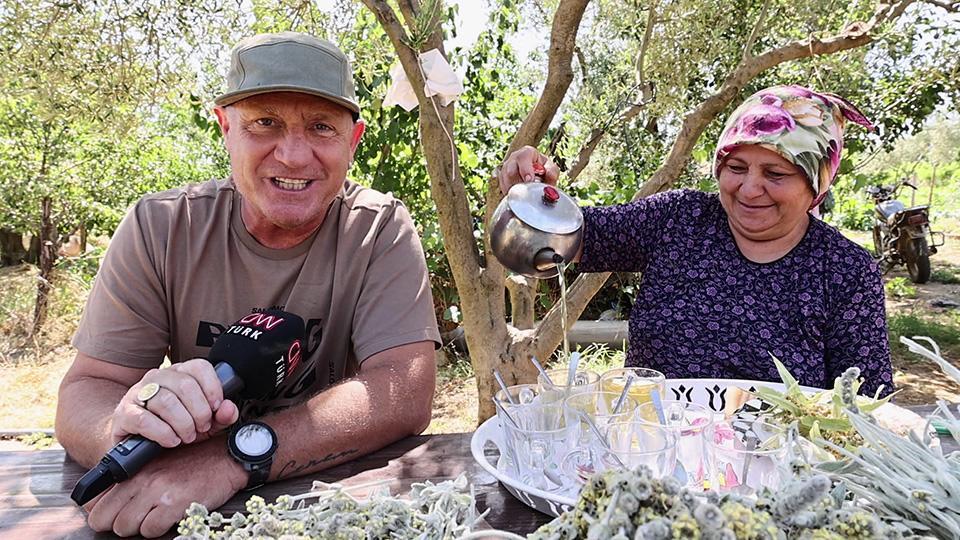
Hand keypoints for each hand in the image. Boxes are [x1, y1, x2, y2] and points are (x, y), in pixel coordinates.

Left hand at [84, 436, 245, 536]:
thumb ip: (130, 484)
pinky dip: (159, 529)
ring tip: (156, 517)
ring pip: (125, 527)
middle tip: (138, 519)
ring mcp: (157, 491)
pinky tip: (170, 517)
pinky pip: (151, 530)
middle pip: (106, 520)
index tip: (114, 518)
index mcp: (134, 471)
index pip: (96, 504)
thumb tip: (100, 506)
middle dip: (119, 525)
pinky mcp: (174, 502)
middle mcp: (141, 479)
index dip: (103, 517)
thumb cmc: (192, 464)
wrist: (225, 458)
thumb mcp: (156, 467)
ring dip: (139, 528)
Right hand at [111, 359, 238, 447]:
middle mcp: (158, 378)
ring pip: (166, 402)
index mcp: (179, 374)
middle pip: (185, 385)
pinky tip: (171, 440)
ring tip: (186, 436)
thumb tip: (228, 408)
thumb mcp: (202, 422)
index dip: (213, 388)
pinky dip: (163, 433)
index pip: (199, 367)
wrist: (135, 442)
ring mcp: (138, 393)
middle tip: (201, 428)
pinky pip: (145, 420)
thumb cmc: (171, 427)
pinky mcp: (124, 413)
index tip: (216, 407)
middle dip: (199, 411)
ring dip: (182, 424)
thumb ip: (220, 416)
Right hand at [497, 145, 559, 194]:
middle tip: (525, 192)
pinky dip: (510, 193)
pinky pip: (503, 187)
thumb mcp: (550, 167)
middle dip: (517, 182)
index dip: (525, 169)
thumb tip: (550, 176)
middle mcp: (513, 159)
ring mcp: (505, 169)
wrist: (535, 174)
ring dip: (514, 189)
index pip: (523, 157)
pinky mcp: (502, 179)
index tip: (529, 180)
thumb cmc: (542, 169)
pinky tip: (518, 197)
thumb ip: (552, 171)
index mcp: (526, 153)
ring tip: (523, 196)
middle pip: (510, 170)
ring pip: (504, 180)